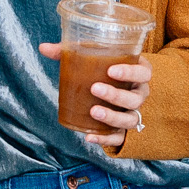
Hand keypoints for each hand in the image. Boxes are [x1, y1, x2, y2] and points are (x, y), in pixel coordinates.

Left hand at [38, 42, 153, 140]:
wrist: (111, 88)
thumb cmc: (103, 68)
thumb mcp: (92, 57)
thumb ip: (69, 52)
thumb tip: (43, 48)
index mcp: (138, 73)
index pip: (145, 72)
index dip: (131, 72)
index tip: (111, 70)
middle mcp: (139, 94)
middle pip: (136, 98)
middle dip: (116, 95)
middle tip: (95, 88)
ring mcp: (133, 113)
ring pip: (131, 120)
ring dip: (113, 117)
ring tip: (93, 112)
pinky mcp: (123, 130)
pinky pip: (119, 138)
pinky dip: (106, 140)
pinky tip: (89, 137)